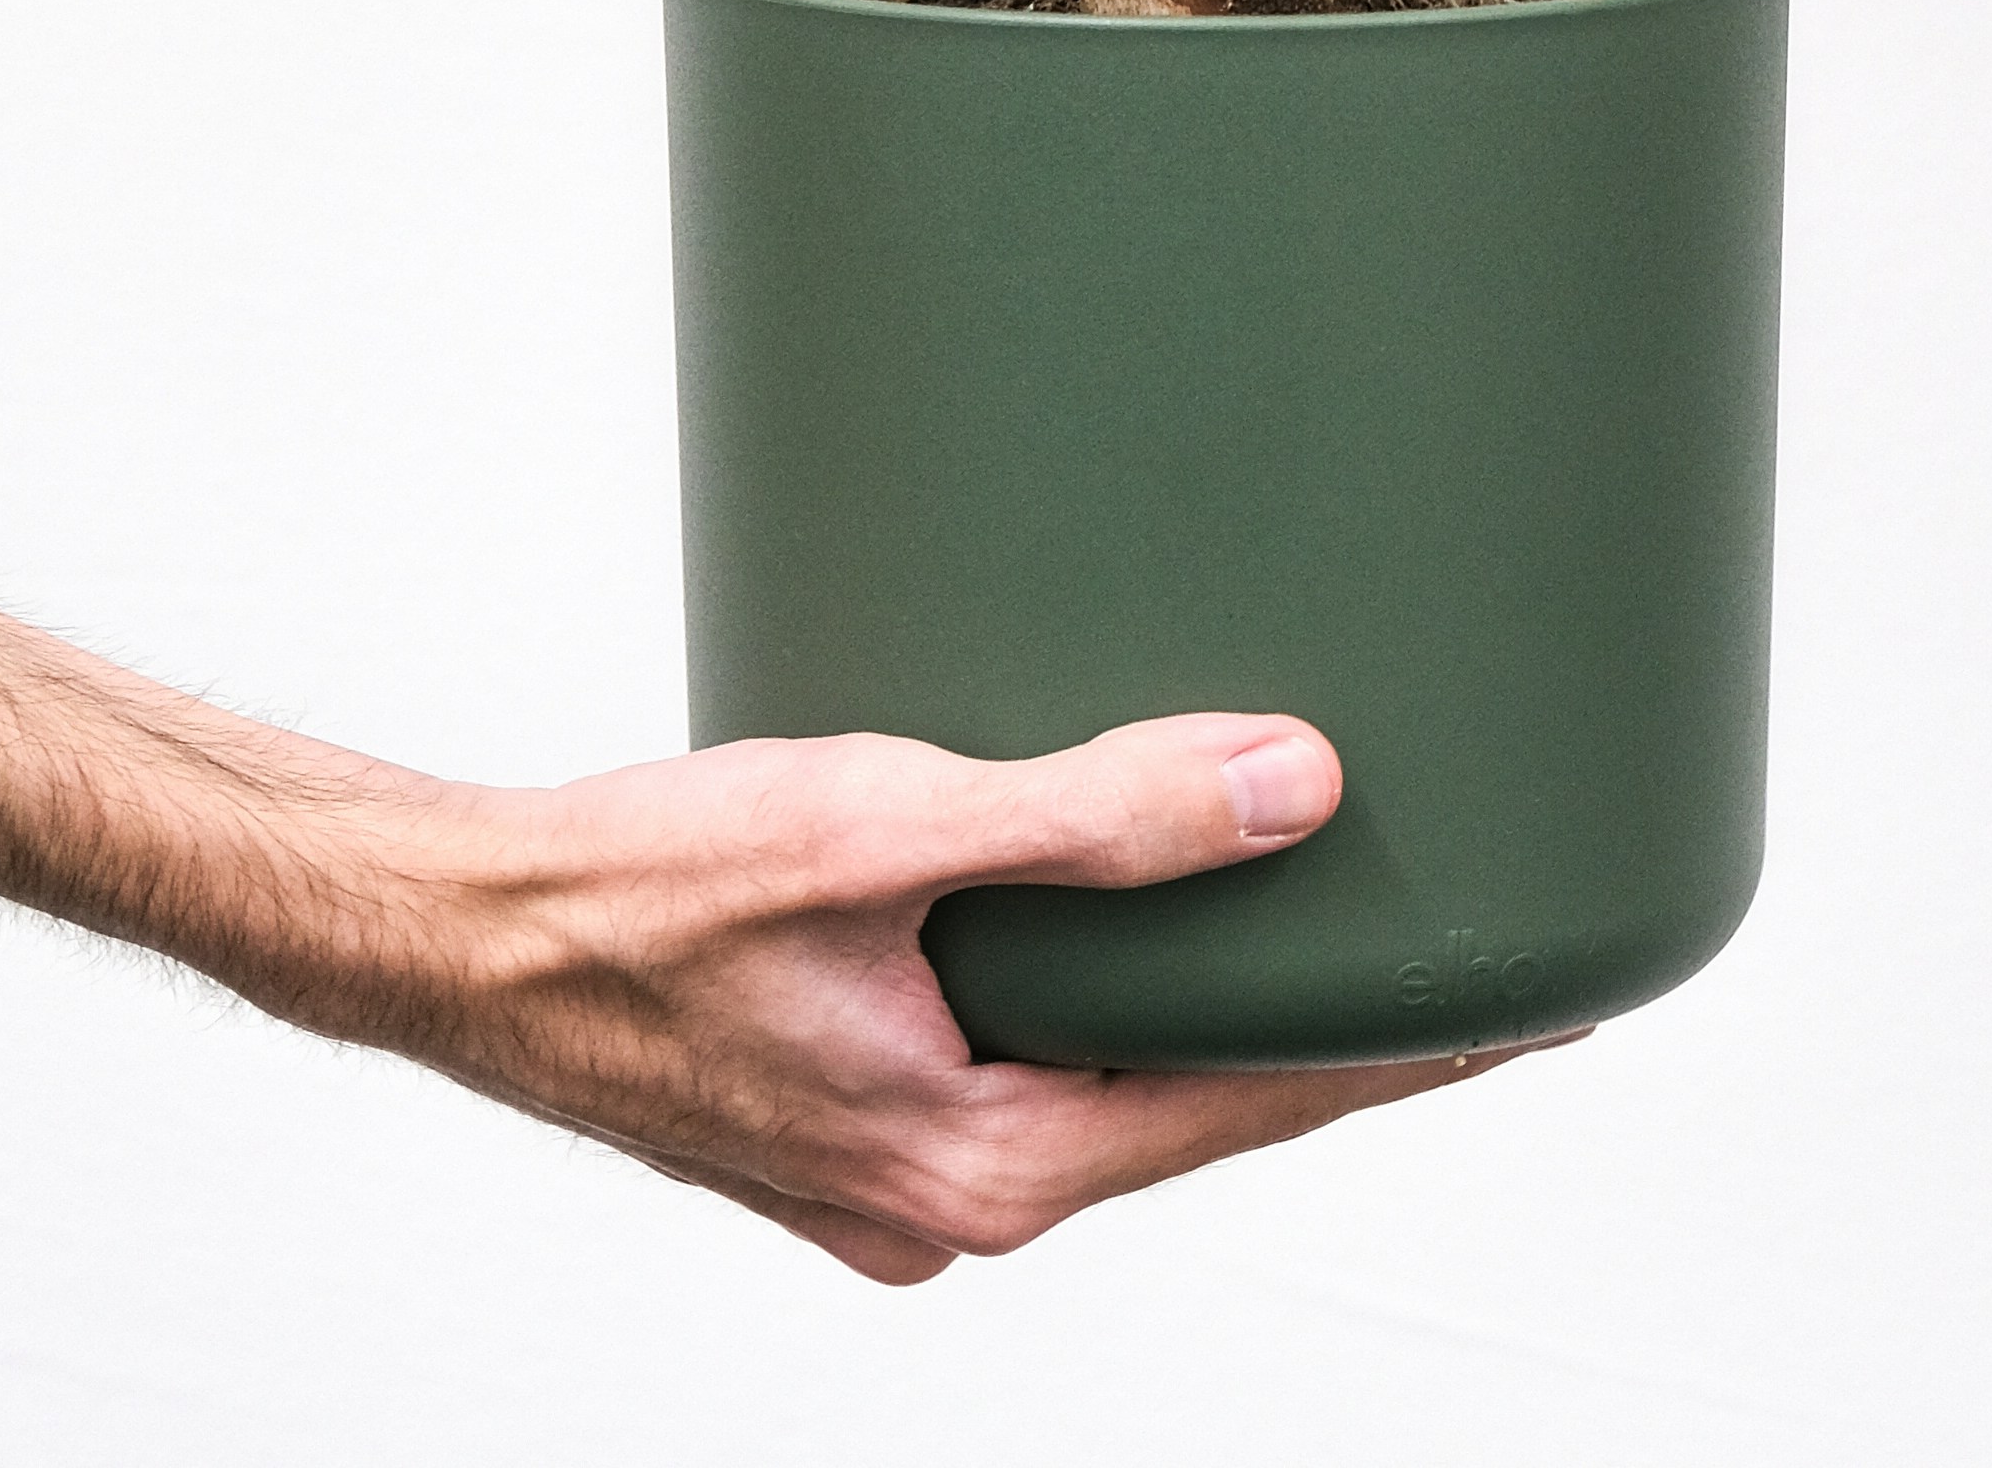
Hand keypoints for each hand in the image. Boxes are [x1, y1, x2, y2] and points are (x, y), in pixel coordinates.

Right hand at [308, 708, 1560, 1281]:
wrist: (452, 936)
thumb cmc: (633, 892)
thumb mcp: (882, 825)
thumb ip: (1094, 814)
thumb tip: (1287, 793)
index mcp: (981, 1166)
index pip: (1255, 1104)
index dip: (1406, 1050)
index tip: (1539, 1007)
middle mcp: (948, 1199)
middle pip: (1189, 1104)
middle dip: (1319, 1028)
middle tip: (1461, 942)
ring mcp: (889, 1172)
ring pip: (1096, 1081)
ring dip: (1191, 1004)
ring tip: (1309, 912)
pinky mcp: (841, 1118)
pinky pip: (1011, 1059)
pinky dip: (1082, 993)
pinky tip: (1108, 917)